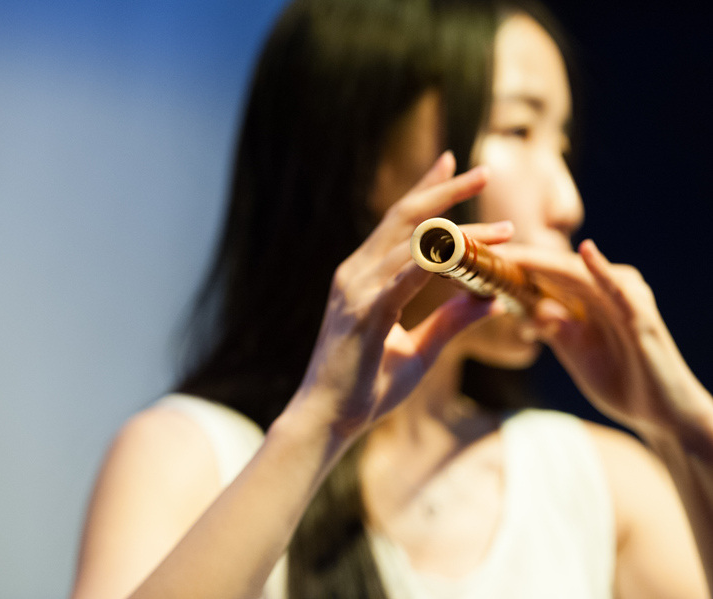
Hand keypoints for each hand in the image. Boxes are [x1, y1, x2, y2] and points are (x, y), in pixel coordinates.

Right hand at [286, 152, 508, 443]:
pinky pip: (401, 279)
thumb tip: (488, 298)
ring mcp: (356, 291)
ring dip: (460, 233)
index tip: (451, 163)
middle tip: (483, 172)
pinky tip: (460, 249)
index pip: (400, 223)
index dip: (426, 190)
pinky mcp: (362, 314)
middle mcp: (357, 274)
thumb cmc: (366, 387)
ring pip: (412, 245)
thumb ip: (450, 321)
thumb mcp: (419, 351)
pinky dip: (431, 260)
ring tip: (503, 231)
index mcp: (365, 277)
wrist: (327, 420)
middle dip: (445, 190)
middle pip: (405, 218)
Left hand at [496, 240, 712, 440]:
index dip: (511, 264)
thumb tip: (526, 315)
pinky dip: (603, 270)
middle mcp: (607, 289)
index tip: (475, 258)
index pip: (543, 272)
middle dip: (518, 258)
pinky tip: (586, 253)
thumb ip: (553, 329)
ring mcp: (626, 299)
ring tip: (511, 252)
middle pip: (555, 266)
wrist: (660, 412)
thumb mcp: (575, 352)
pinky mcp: (643, 316)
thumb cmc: (619, 379)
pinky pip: (622, 289)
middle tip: (483, 248)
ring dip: (545, 261)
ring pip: (579, 273)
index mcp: (588, 296)